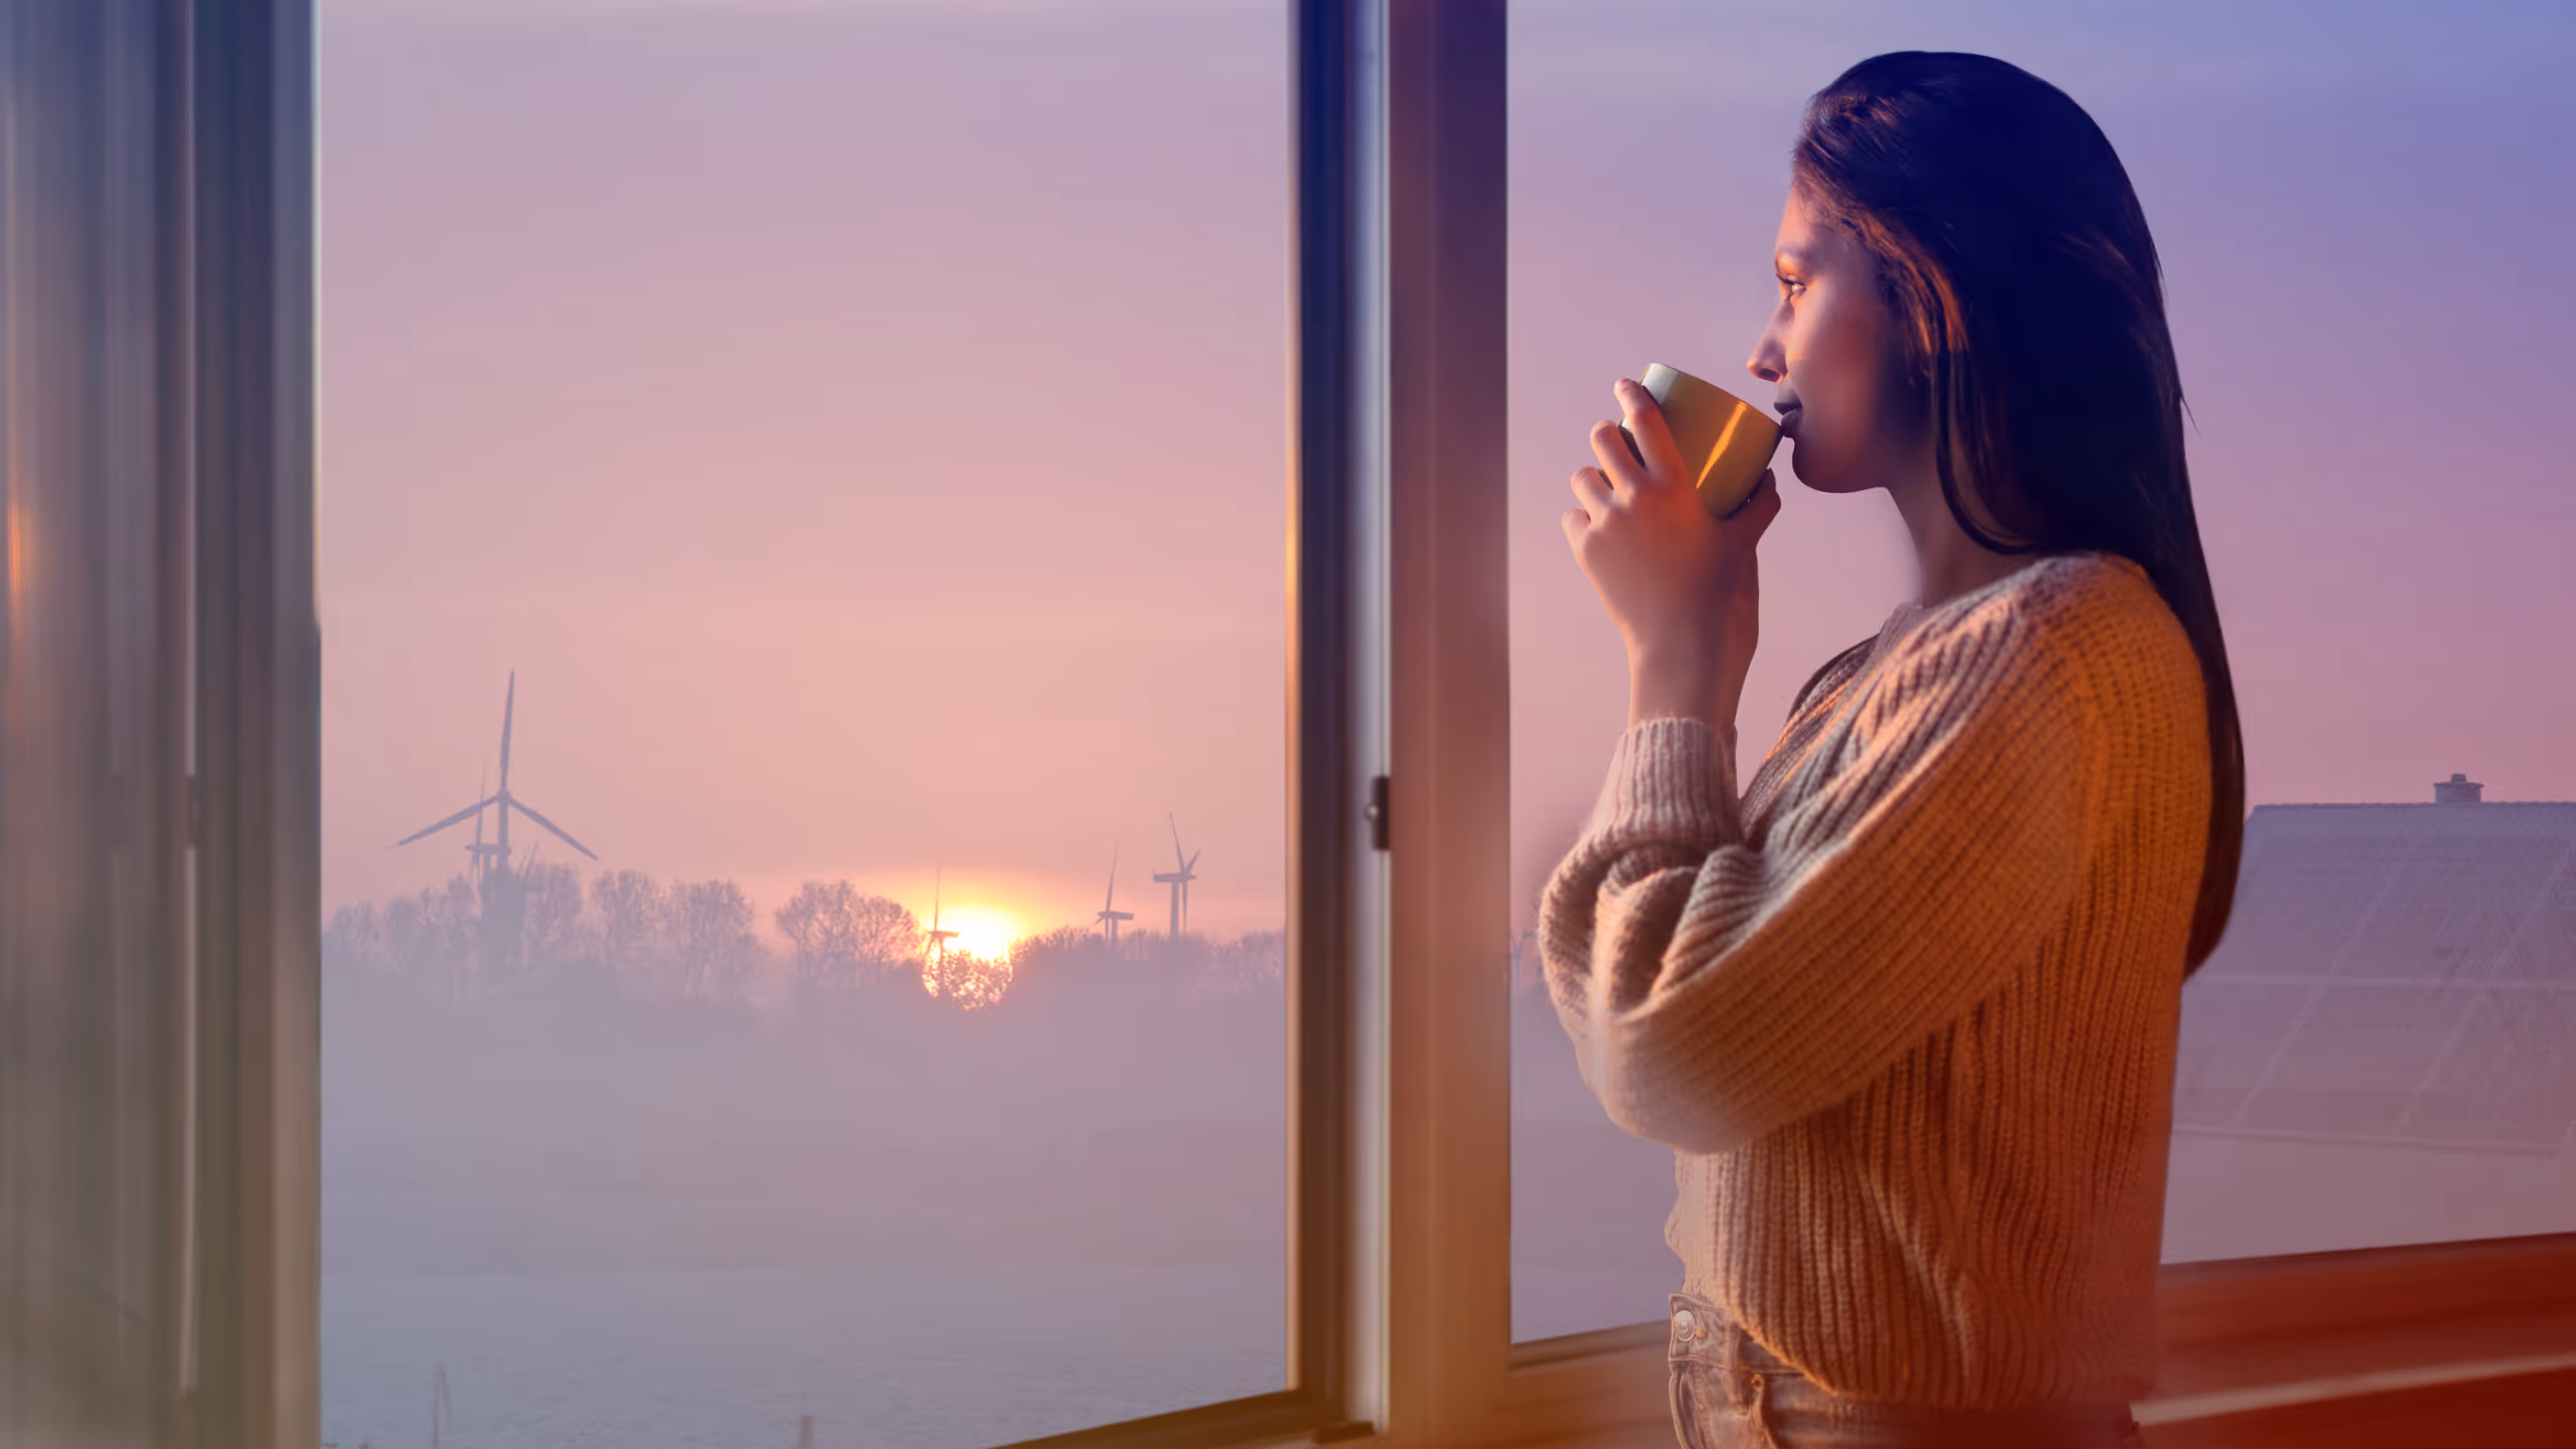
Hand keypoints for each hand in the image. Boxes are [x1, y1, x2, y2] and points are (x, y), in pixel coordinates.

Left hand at [1559, 377, 1781, 730]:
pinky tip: (1596, 522)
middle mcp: (1633, 498)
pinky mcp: (1586, 552)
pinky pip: (1572, 517)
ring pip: (1582, 478)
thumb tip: (1768, 477)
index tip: (1626, 385)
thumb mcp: (1745, 542)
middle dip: (1608, 434)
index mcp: (1674, 487)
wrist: (1682, 645)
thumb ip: (1760, 505)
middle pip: (1602, 440)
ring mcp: (1605, 524)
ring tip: (1606, 485)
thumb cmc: (1721, 593)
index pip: (1645, 420)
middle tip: (1617, 440)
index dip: (1631, 395)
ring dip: (1593, 475)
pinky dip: (1582, 516)